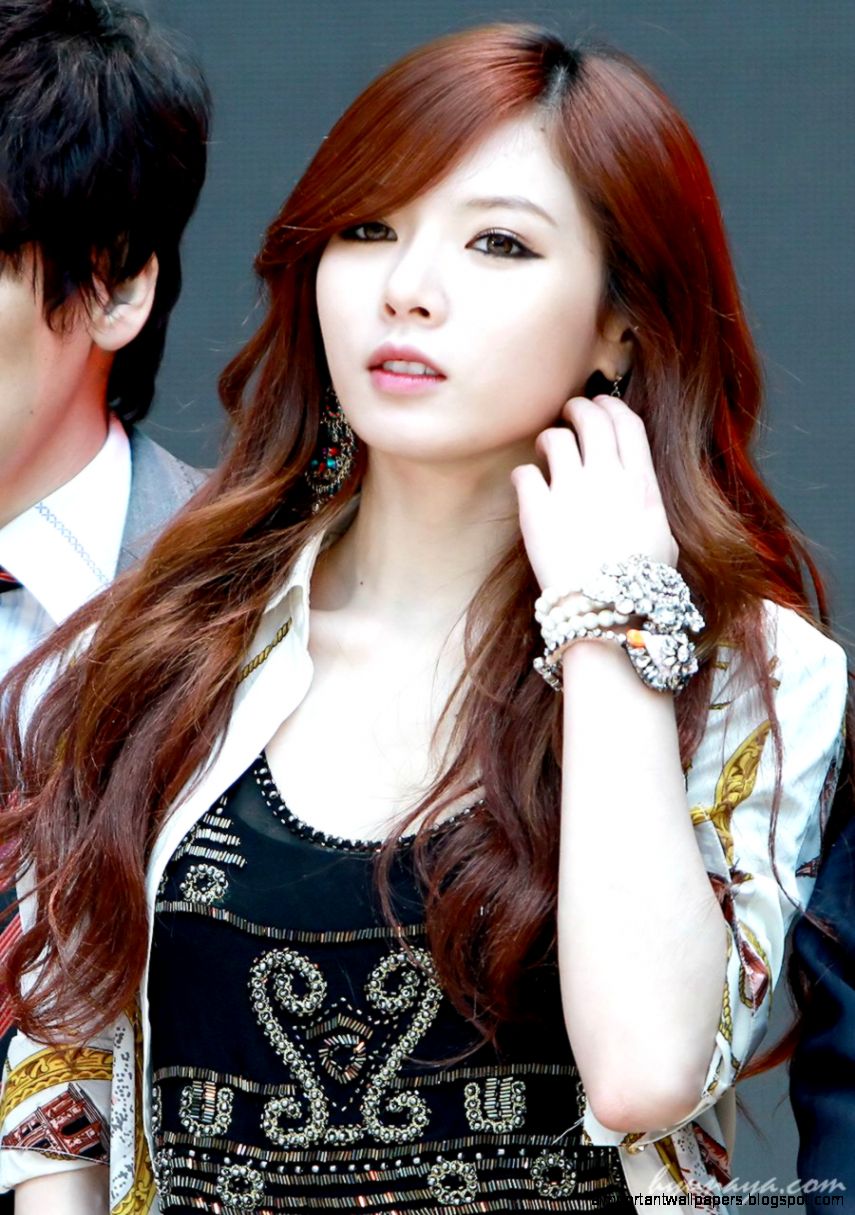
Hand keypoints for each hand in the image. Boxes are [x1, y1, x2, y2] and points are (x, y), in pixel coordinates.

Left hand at [510, 395, 676, 591]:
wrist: (604, 609)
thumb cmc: (639, 586)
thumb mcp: (663, 540)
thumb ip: (648, 506)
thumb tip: (640, 495)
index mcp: (641, 484)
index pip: (627, 424)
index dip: (612, 406)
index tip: (603, 404)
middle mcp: (606, 477)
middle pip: (591, 418)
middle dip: (578, 408)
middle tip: (569, 414)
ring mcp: (569, 491)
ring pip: (555, 438)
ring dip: (548, 437)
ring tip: (543, 448)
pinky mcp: (536, 509)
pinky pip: (524, 473)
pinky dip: (523, 474)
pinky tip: (526, 484)